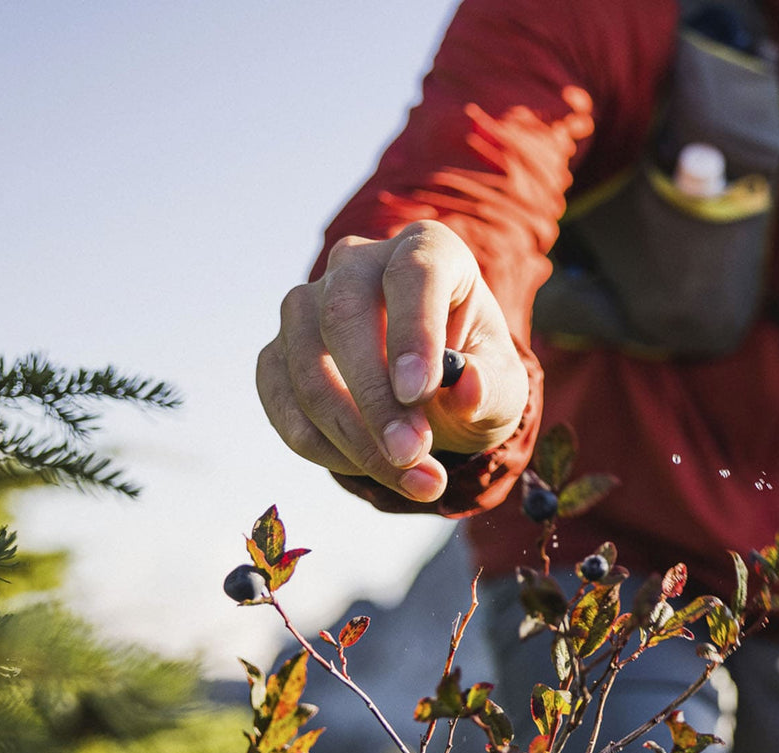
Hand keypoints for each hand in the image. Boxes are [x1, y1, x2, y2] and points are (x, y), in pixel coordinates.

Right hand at [257, 220, 527, 502]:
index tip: (419, 393)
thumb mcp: (500, 385)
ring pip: (306, 363)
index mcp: (429, 250)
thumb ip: (490, 386)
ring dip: (351, 433)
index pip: (413, 273)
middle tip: (410, 454)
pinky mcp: (278, 349)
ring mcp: (308, 303)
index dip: (412, 331)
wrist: (435, 393)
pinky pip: (279, 396)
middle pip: (344, 315)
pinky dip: (319, 443)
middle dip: (375, 398)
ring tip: (409, 477)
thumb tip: (467, 387)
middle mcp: (359, 263)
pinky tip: (367, 467)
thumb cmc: (474, 374)